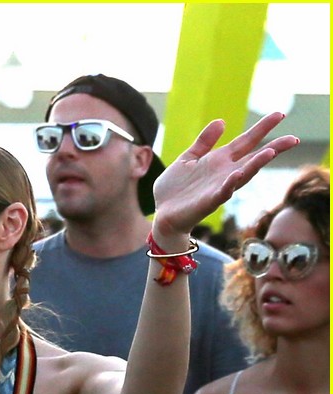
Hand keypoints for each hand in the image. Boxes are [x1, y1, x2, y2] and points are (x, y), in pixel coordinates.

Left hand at [152, 113, 298, 241]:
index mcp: (219, 161)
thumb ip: (204, 142)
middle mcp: (224, 173)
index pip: (246, 142)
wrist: (162, 215)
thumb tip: (221, 121)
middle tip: (293, 139)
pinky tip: (237, 175)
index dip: (262, 128)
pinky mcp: (207, 202)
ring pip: (242, 176)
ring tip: (271, 152)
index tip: (280, 115)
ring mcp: (218, 188)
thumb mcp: (188, 158)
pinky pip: (221, 193)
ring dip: (256, 165)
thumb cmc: (174, 190)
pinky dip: (230, 185)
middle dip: (273, 148)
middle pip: (253, 158)